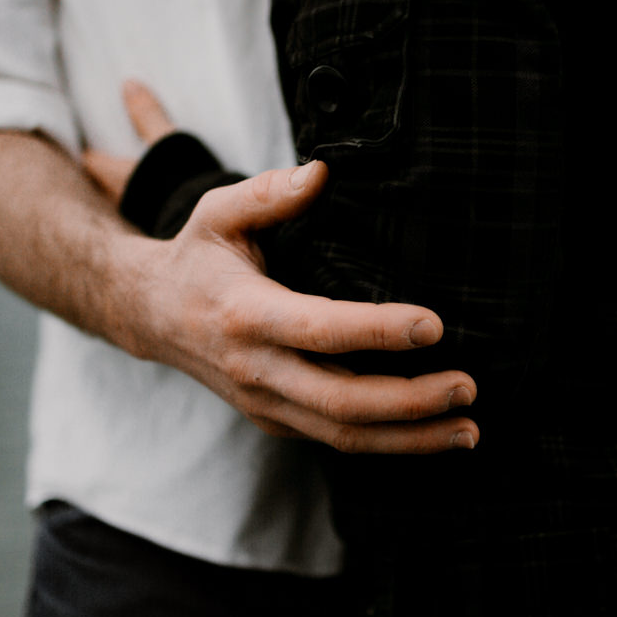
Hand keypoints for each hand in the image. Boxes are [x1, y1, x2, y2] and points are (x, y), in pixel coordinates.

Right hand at [93, 81, 480, 453]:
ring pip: (343, 436)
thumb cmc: (197, 256)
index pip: (319, 329)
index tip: (433, 325)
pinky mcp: (276, 421)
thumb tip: (321, 173)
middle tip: (467, 387)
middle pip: (340, 402)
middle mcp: (255, 369)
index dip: (377, 331)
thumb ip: (268, 192)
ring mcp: (265, 403)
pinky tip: (435, 434)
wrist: (149, 316)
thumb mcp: (217, 212)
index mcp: (245, 314)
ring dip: (411, 438)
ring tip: (468, 430)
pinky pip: (337, 442)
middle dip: (410, 402)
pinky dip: (390, 443)